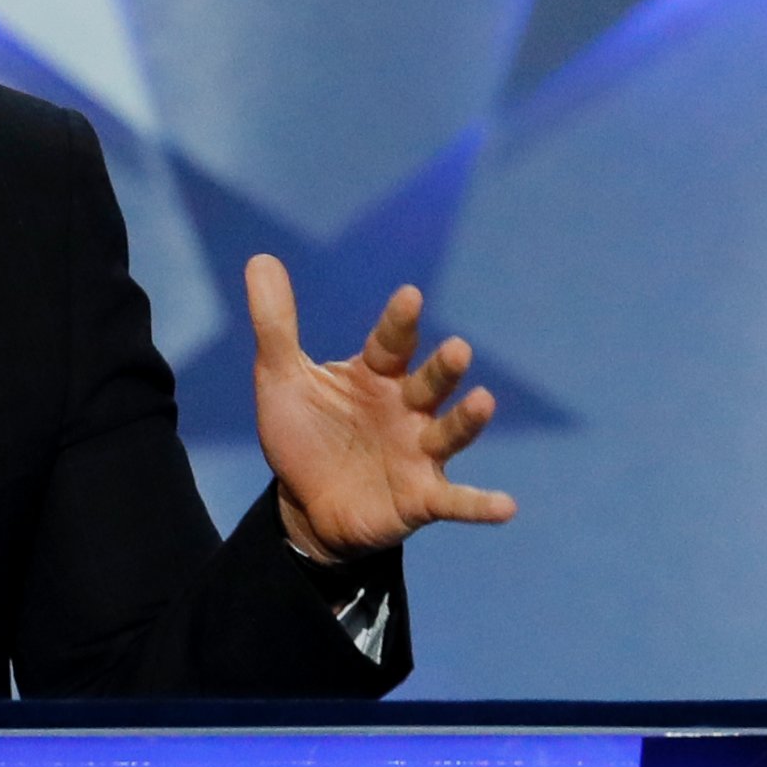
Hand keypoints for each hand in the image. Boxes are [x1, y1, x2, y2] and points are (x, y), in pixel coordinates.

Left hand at [245, 255, 515, 562]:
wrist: (305, 506)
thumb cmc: (304, 434)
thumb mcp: (280, 379)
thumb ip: (276, 324)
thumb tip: (260, 259)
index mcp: (377, 375)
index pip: (391, 343)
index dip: (400, 322)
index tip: (410, 296)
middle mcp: (408, 409)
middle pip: (430, 382)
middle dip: (444, 368)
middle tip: (457, 349)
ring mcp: (419, 453)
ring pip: (449, 433)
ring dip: (467, 420)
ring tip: (484, 401)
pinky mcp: (422, 498)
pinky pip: (455, 501)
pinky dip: (481, 504)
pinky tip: (507, 506)